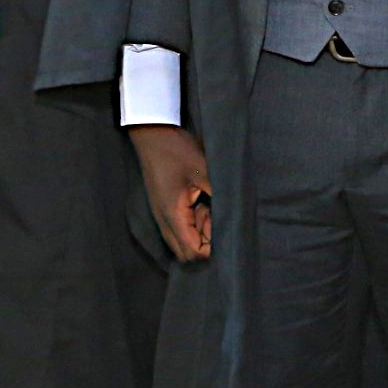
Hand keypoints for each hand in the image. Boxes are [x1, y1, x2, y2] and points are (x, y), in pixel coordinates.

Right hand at [128, 124, 212, 262]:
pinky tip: (200, 203)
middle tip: (214, 216)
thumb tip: (236, 213)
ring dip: (198, 233)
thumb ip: (220, 194)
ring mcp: (161, 215)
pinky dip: (192, 224)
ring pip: (181, 242)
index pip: (193, 252)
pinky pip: (179, 229)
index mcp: (173, 215)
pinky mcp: (163, 208)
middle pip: (186, 253)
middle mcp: (164, 221)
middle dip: (205, 242)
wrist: (151, 134)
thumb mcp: (203, 170)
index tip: (218, 220)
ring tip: (208, 207)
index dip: (211, 245)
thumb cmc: (176, 151)